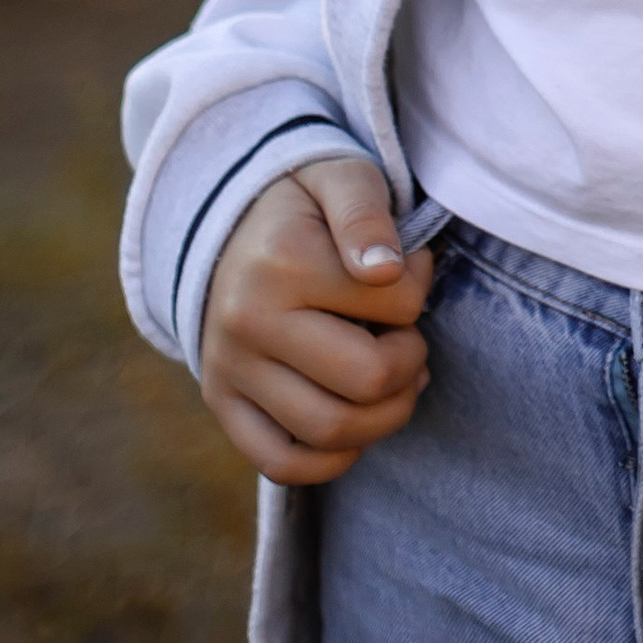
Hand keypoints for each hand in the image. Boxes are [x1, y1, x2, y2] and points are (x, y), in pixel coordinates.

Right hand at [199, 153, 433, 484]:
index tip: (405, 270)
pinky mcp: (221, 403)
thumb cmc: (303, 206)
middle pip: (367, 380)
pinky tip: (356, 422)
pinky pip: (282, 464)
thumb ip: (366, 213)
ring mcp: (229, 369)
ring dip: (386, 416)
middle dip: (412, 362)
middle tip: (407, 337)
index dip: (421, 287)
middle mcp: (247, 321)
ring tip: (390, 378)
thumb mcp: (341, 177)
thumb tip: (385, 272)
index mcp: (283, 261)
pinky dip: (332, 459)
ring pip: (331, 431)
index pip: (398, 302)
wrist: (228, 226)